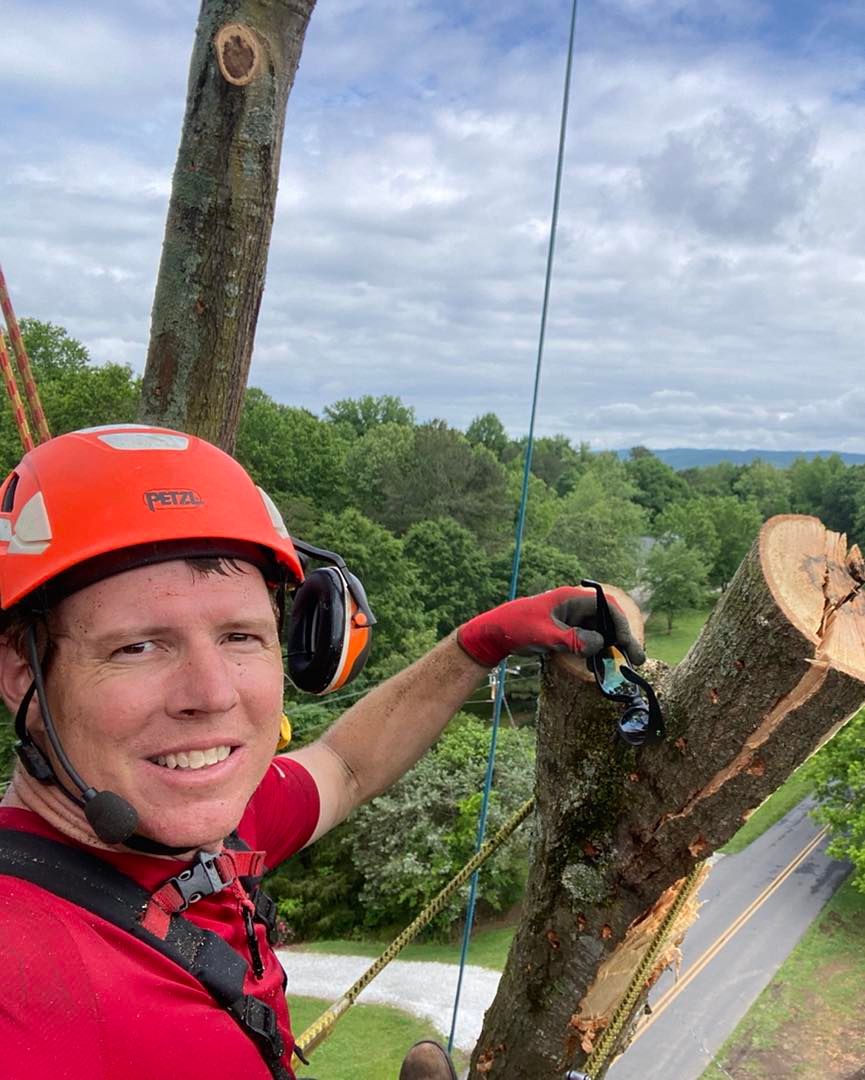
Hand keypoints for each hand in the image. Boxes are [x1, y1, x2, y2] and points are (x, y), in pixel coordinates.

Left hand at [456, 586, 644, 668]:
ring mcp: (571, 618)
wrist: (494, 634)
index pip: (607, 606)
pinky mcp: (565, 630)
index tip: (629, 645)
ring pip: (599, 631)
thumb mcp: (545, 635)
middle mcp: (575, 606)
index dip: (622, 625)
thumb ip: (572, 640)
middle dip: (622, 639)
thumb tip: (600, 645)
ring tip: (617, 667)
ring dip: (609, 648)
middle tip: (636, 660)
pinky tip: (595, 667)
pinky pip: (587, 639)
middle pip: (607, 619)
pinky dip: (594, 652)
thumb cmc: (516, 627)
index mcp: (571, 598)